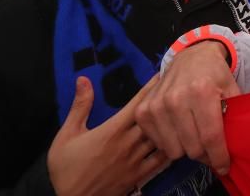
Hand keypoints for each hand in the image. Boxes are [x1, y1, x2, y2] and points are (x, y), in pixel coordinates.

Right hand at [47, 76, 167, 195]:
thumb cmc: (66, 168)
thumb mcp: (67, 135)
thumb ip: (80, 106)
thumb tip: (83, 79)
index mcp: (112, 131)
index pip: (137, 106)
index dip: (150, 89)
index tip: (162, 74)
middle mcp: (128, 143)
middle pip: (154, 119)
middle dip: (164, 103)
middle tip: (177, 88)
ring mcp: (136, 160)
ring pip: (161, 136)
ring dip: (171, 122)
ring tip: (182, 109)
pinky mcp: (140, 175)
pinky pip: (162, 159)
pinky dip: (172, 146)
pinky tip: (179, 138)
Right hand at [135, 41, 239, 175]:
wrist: (191, 57)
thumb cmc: (215, 75)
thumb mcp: (232, 90)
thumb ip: (235, 117)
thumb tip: (236, 147)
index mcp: (202, 92)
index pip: (210, 136)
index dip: (219, 156)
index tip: (224, 166)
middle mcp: (176, 99)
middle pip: (192, 148)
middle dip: (205, 153)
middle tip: (211, 146)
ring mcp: (156, 105)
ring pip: (174, 150)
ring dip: (187, 148)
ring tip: (194, 134)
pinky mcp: (143, 111)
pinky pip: (159, 144)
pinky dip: (171, 142)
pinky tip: (179, 129)